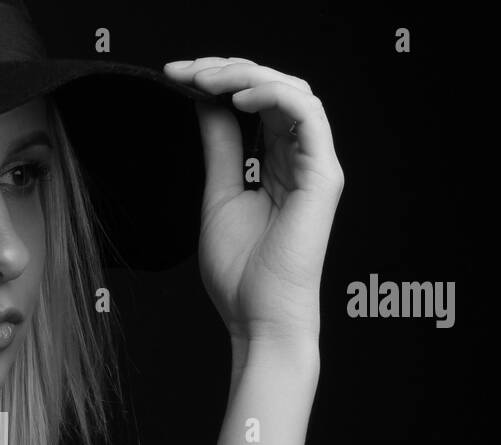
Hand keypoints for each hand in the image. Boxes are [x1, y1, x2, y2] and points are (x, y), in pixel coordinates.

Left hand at [163, 57, 343, 354]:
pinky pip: (307, 115)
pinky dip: (272, 96)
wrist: (256, 318)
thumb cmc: (240, 273)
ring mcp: (318, 166)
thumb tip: (206, 104)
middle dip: (229, 70)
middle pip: (276, 88)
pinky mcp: (323, 177)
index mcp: (283, 164)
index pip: (259, 102)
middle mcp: (305, 159)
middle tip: (185, 71)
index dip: (221, 80)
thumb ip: (220, 148)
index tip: (176, 76)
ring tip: (204, 80)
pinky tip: (236, 98)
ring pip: (294, 92)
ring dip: (246, 76)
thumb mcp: (219, 194)